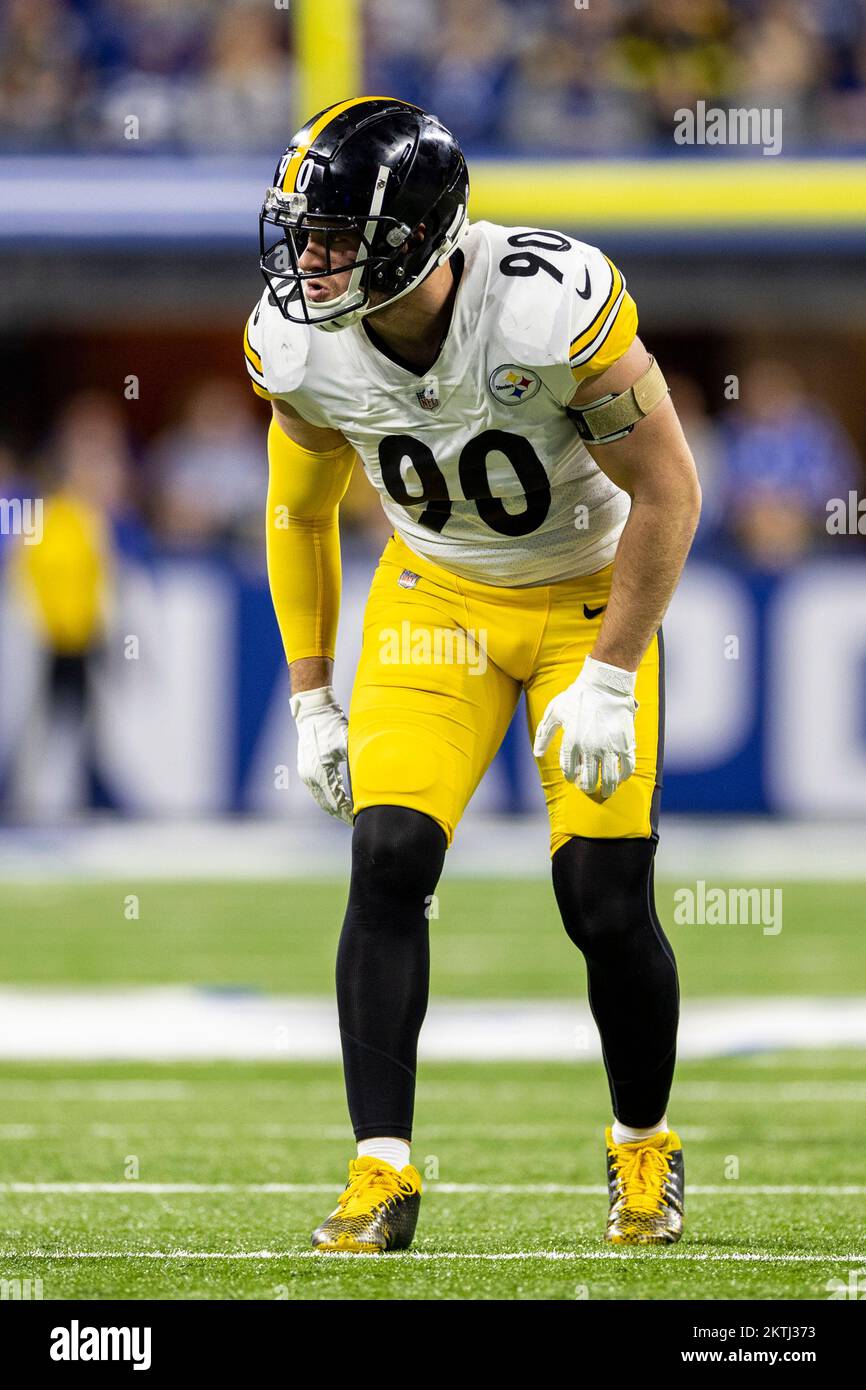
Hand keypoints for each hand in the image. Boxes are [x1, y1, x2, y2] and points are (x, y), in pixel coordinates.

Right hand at [289, 685, 353, 824]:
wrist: (313, 712)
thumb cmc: (332, 725)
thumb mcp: (349, 743)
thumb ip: (359, 762)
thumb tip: (374, 780)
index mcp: (321, 772)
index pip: (335, 802)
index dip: (347, 813)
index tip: (358, 820)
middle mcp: (310, 776)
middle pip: (326, 804)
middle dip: (341, 814)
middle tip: (355, 821)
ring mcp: (306, 773)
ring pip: (321, 798)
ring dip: (334, 806)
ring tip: (349, 813)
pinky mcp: (306, 768)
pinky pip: (318, 788)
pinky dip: (329, 795)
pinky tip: (340, 797)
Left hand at [533, 655, 637, 799]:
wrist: (605, 684)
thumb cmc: (577, 696)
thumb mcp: (555, 712)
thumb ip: (544, 734)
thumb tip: (537, 753)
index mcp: (571, 742)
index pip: (569, 770)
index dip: (570, 777)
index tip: (573, 777)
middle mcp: (590, 749)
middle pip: (588, 780)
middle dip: (587, 786)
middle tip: (588, 787)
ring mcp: (609, 748)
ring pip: (609, 779)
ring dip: (607, 789)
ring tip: (606, 792)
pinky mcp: (626, 744)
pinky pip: (628, 767)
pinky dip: (624, 776)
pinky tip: (621, 777)